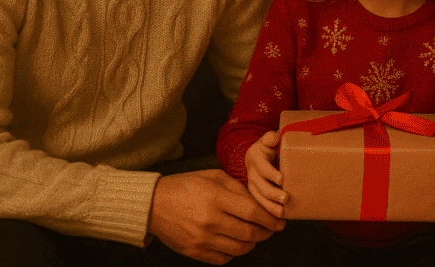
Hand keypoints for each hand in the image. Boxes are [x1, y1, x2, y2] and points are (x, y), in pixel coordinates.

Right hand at [148, 168, 287, 264]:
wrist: (153, 204)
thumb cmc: (186, 186)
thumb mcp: (213, 176)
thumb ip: (238, 188)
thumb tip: (260, 202)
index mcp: (216, 198)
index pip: (252, 212)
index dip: (270, 219)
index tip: (280, 221)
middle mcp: (209, 220)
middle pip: (249, 233)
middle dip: (266, 232)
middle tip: (272, 228)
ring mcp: (201, 239)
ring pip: (239, 249)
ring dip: (253, 243)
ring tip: (256, 235)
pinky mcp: (194, 251)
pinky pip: (223, 258)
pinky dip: (235, 252)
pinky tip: (236, 242)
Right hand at [244, 130, 287, 217]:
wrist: (258, 157)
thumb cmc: (269, 147)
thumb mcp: (268, 139)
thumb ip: (271, 138)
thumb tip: (274, 137)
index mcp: (254, 158)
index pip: (262, 167)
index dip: (271, 173)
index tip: (282, 179)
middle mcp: (251, 174)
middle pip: (260, 186)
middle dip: (273, 194)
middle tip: (286, 199)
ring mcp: (251, 186)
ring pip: (257, 199)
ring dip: (269, 208)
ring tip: (282, 214)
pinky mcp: (253, 197)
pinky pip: (257, 208)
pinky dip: (266, 215)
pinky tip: (275, 222)